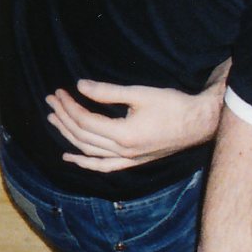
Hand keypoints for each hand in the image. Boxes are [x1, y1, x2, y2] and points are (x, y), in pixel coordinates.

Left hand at [47, 74, 226, 171]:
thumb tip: (79, 86)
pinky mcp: (133, 162)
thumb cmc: (174, 105)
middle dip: (63, 117)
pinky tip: (71, 157)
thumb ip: (107, 92)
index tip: (60, 91)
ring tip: (54, 119)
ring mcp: (128, 160)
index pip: (85, 121)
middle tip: (51, 100)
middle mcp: (123, 152)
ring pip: (88, 151)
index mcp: (123, 135)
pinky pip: (103, 166)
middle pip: (82, 136)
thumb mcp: (140, 93)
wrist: (199, 123)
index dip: (69, 105)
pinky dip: (85, 163)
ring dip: (68, 136)